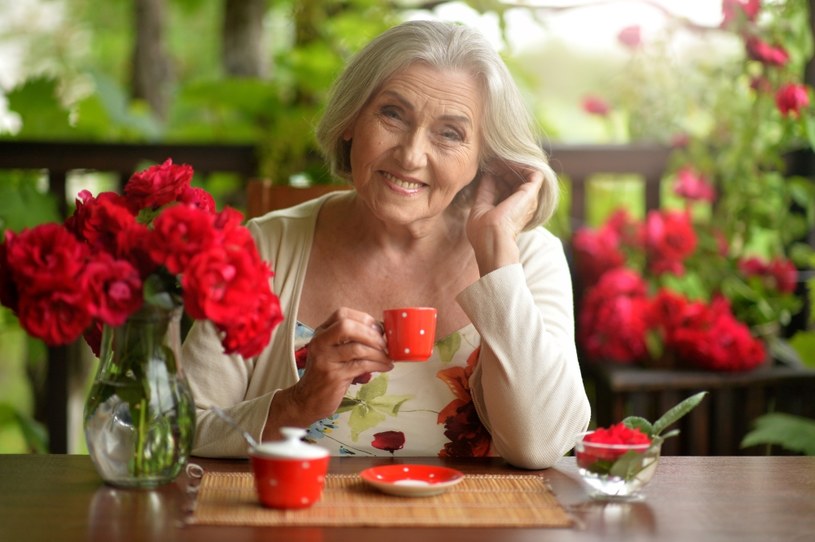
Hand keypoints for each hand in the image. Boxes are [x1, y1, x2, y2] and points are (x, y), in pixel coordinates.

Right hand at [287, 308, 391, 422]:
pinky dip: (378, 364)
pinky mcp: (334, 375)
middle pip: (347, 326)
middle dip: (371, 333)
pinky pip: (361, 365)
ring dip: (379, 352)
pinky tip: (385, 367)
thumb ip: (350, 341)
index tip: (379, 329)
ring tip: (388, 358)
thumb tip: (381, 333)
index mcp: (321, 333)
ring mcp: (325, 359)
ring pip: (357, 348)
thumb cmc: (326, 375)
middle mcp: (320, 343)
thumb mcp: (333, 352)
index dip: (364, 319)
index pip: (342, 314)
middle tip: (385, 343)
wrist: (307, 400)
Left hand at [466, 161, 542, 272]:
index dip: (496, 174)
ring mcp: (528, 200)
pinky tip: (507, 162)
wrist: (492, 239)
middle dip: (504, 167)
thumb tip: (487, 174)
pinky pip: (534, 172)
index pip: (506, 186)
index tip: (486, 167)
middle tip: (491, 160)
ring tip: (498, 159)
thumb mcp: (480, 206)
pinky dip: (522, 165)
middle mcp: (522, 205)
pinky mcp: (532, 193)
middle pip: (515, 179)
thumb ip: (485, 190)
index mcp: (510, 210)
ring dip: (512, 164)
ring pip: (525, 174)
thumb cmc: (483, 231)